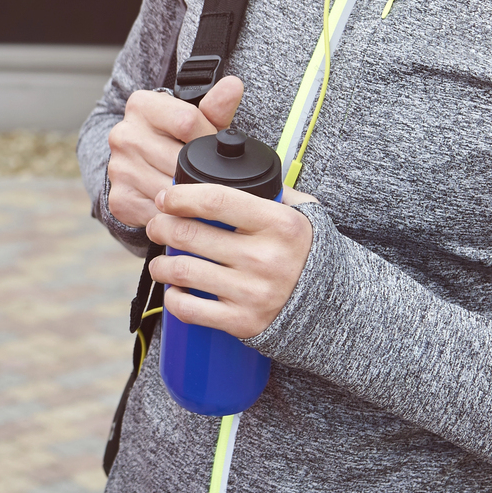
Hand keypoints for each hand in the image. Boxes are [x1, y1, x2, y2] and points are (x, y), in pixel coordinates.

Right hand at [106, 76, 245, 228]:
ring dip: (190, 196)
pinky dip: (176, 215)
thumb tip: (234, 85)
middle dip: (201, 169)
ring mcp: (119, 168)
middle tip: (210, 172)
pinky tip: (181, 207)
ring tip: (197, 190)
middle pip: (180, 159)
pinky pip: (161, 214)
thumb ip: (215, 105)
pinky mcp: (120, 199)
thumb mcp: (195, 117)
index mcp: (141, 105)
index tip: (213, 144)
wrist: (138, 163)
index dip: (208, 136)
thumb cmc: (172, 136)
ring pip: (172, 190)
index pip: (187, 120)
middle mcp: (123, 135)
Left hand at [146, 180, 315, 339]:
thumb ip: (272, 191)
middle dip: (162, 227)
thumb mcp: (304, 215)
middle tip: (157, 226)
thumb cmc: (310, 254)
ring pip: (183, 271)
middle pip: (191, 234)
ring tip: (161, 262)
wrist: (335, 308)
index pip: (216, 201)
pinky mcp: (243, 322)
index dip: (180, 197)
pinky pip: (190, 309)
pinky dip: (174, 298)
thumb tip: (229, 170)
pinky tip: (175, 289)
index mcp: (279, 225)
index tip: (165, 197)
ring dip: (161, 264)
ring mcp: (252, 292)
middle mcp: (265, 258)